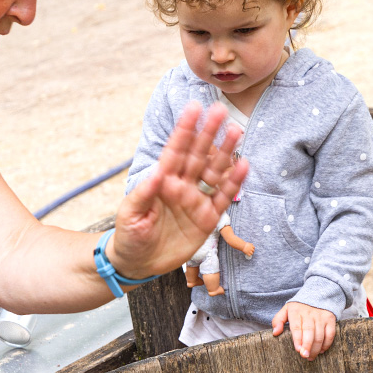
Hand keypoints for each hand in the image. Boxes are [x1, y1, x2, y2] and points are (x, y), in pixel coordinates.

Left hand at [111, 103, 247, 279]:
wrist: (138, 264)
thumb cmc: (129, 236)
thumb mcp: (130, 215)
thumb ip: (143, 193)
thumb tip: (158, 171)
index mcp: (161, 180)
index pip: (175, 150)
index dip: (185, 129)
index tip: (194, 108)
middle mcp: (181, 185)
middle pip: (198, 155)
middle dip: (209, 133)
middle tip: (221, 111)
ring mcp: (195, 201)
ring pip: (213, 172)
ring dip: (225, 153)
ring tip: (236, 132)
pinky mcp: (207, 219)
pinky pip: (222, 198)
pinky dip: (233, 183)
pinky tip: (243, 165)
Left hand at [271, 302, 336, 359]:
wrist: (317, 295)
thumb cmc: (298, 308)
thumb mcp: (286, 310)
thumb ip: (278, 320)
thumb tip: (275, 333)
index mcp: (296, 312)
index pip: (297, 327)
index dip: (298, 339)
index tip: (298, 349)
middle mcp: (309, 314)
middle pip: (309, 331)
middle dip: (307, 345)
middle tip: (305, 356)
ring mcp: (321, 317)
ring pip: (320, 334)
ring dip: (316, 348)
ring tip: (311, 357)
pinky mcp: (330, 319)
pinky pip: (330, 334)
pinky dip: (326, 344)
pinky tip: (321, 350)